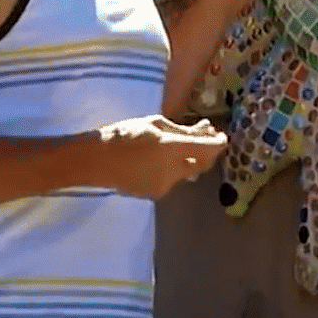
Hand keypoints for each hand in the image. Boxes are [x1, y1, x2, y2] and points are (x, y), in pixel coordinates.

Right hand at [96, 114, 227, 199]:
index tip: (221, 135)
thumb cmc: (123, 134)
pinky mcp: (156, 193)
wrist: (96, 161)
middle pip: (202, 164)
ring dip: (189, 159)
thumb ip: (181, 130)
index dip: (219, 142)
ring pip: (187, 171)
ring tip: (179, 146)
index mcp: (171, 149)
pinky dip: (173, 168)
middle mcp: (172, 171)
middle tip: (204, 136)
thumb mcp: (154, 123)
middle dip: (207, 151)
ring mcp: (165, 185)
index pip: (208, 148)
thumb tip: (203, 132)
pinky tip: (161, 160)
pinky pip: (172, 179)